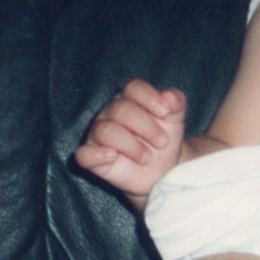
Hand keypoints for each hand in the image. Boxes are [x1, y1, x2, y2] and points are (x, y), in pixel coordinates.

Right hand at [75, 80, 186, 199]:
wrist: (162, 170)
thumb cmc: (162, 139)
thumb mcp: (175, 120)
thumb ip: (176, 103)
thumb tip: (168, 96)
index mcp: (130, 99)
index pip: (133, 88)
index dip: (149, 97)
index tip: (166, 112)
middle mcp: (110, 113)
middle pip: (121, 109)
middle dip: (145, 126)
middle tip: (163, 142)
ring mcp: (99, 135)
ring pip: (104, 130)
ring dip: (129, 144)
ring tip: (147, 157)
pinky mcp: (92, 158)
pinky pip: (83, 154)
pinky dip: (95, 154)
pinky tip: (112, 156)